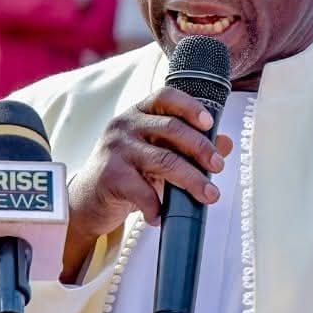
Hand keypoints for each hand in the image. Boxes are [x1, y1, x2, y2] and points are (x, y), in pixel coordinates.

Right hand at [61, 88, 234, 281]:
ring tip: (208, 195)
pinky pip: (144, 191)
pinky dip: (158, 207)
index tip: (209, 123)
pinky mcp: (110, 176)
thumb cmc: (126, 172)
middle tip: (218, 166)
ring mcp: (115, 149)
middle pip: (171, 128)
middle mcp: (125, 125)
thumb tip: (225, 143)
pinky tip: (162, 215)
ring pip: (164, 160)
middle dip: (200, 148)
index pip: (165, 97)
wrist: (86, 200)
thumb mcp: (156, 153)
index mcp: (138, 113)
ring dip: (192, 180)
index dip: (190, 106)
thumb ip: (187, 146)